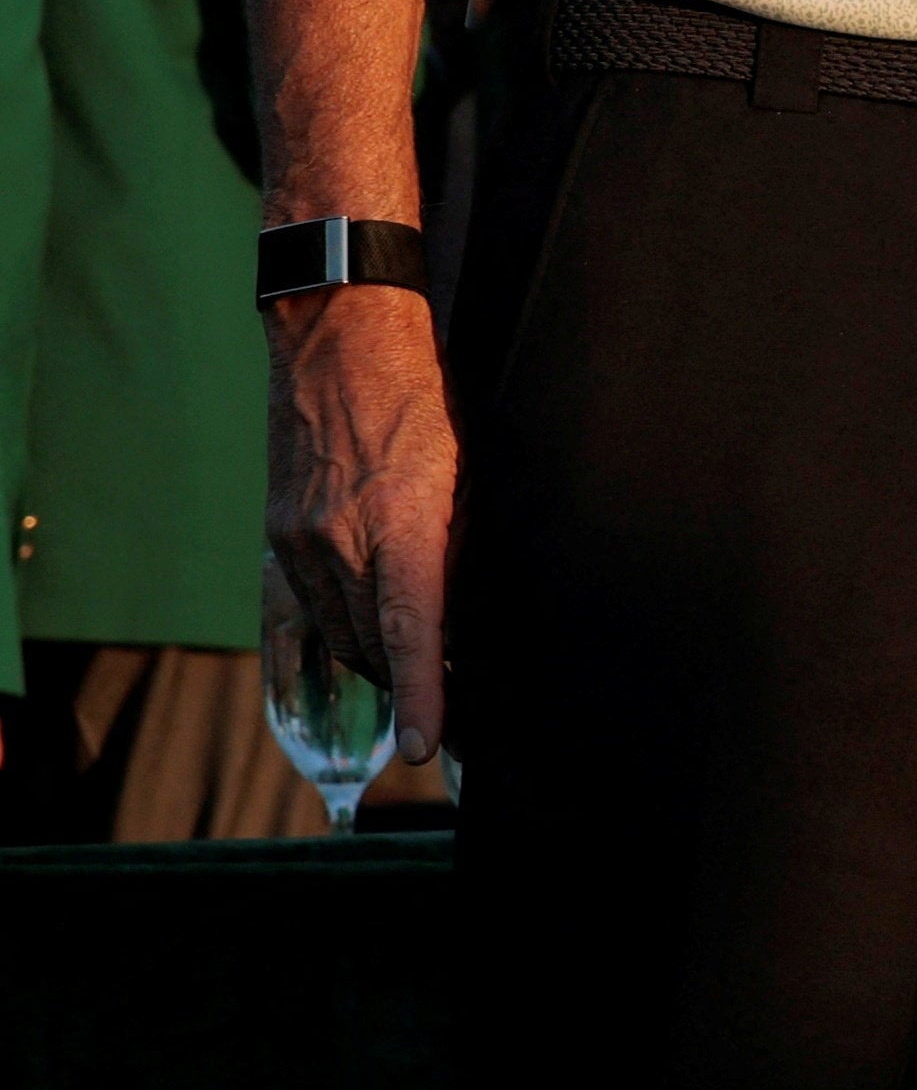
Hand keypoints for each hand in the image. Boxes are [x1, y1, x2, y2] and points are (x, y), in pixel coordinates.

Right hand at [266, 281, 457, 762]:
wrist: (339, 342)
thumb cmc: (422, 400)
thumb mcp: (464, 472)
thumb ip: (458, 549)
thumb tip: (460, 620)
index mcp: (399, 522)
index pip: (413, 631)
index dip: (423, 695)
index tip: (429, 746)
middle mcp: (340, 540)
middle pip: (376, 644)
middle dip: (413, 681)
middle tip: (457, 699)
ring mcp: (300, 542)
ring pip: (340, 635)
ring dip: (378, 661)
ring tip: (418, 674)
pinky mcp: (278, 537)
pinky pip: (299, 615)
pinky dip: (330, 643)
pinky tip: (347, 664)